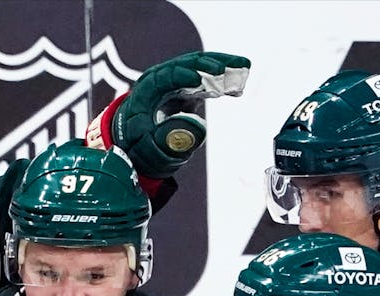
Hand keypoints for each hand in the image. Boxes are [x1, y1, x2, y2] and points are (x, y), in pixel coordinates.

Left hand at [86, 51, 249, 180]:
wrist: (134, 140)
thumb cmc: (138, 142)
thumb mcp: (149, 147)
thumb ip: (169, 140)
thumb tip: (196, 129)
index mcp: (147, 89)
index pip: (166, 76)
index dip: (182, 76)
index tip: (198, 80)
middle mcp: (162, 78)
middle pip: (187, 64)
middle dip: (208, 64)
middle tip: (227, 68)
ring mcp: (176, 79)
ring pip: (201, 66)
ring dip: (223, 65)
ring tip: (244, 66)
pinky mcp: (189, 86)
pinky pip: (208, 77)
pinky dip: (224, 78)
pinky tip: (240, 82)